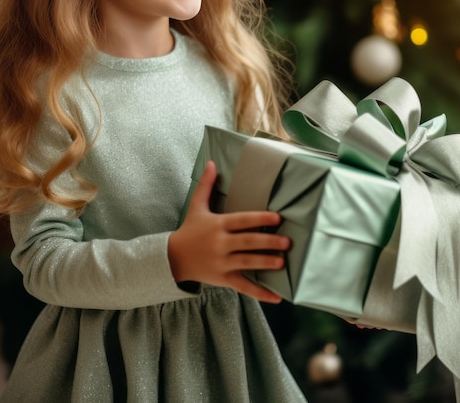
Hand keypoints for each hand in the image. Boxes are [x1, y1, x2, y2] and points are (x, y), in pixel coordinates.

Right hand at [168, 161, 289, 303]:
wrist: (172, 258)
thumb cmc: (189, 230)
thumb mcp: (196, 207)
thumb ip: (206, 185)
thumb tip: (211, 163)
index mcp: (217, 225)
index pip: (242, 221)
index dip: (260, 219)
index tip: (277, 218)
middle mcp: (220, 244)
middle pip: (247, 243)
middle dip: (268, 242)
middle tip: (287, 242)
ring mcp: (221, 263)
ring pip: (246, 263)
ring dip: (265, 263)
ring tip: (282, 263)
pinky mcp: (222, 279)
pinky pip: (243, 287)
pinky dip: (260, 293)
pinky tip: (277, 297)